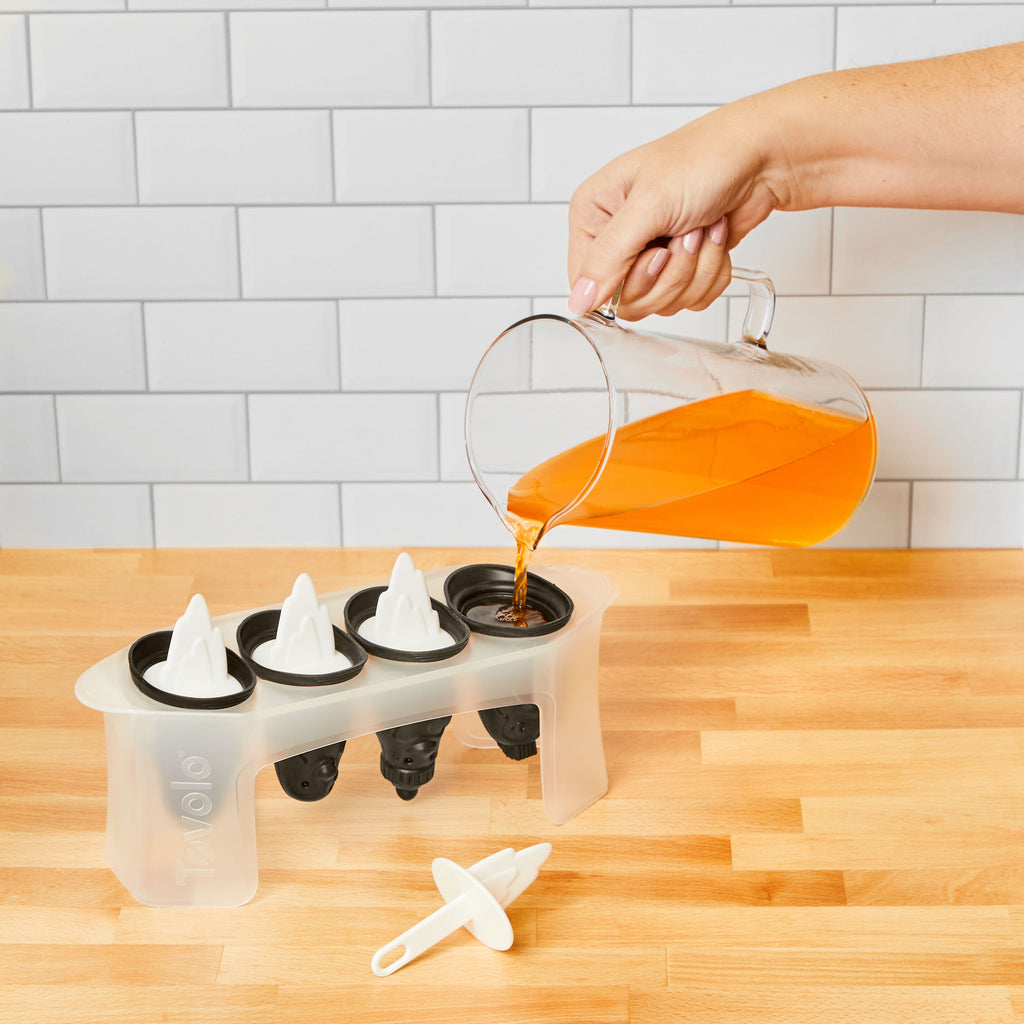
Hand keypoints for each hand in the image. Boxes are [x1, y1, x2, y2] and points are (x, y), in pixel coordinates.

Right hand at [566, 101, 781, 319]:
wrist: (761, 157)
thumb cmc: (705, 159)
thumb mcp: (650, 204)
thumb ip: (609, 257)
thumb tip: (578, 302)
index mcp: (593, 217)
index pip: (588, 285)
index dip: (627, 282)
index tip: (656, 253)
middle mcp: (616, 240)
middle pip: (629, 302)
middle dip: (670, 272)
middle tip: (685, 233)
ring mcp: (649, 257)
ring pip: (663, 303)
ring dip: (695, 270)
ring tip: (702, 228)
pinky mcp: (679, 269)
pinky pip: (689, 301)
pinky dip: (711, 274)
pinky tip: (714, 238)